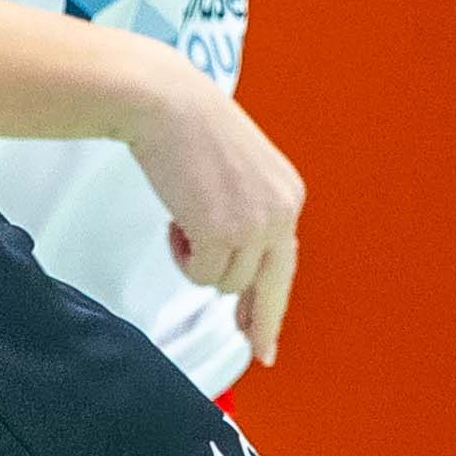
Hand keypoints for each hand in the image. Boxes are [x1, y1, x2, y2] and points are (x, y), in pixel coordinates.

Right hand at [133, 79, 304, 364]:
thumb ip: (247, 217)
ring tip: (183, 220)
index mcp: (288, 196)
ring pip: (225, 281)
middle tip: (259, 352)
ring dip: (198, 261)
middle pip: (269, 286)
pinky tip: (175, 219)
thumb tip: (239, 275)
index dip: (272, 303)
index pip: (285, 263)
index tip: (265, 339)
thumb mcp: (237, 174)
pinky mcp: (223, 232)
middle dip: (260, 322)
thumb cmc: (189, 131)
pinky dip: (182, 255)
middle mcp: (281, 213)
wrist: (166, 103)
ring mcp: (254, 225)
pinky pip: (200, 273)